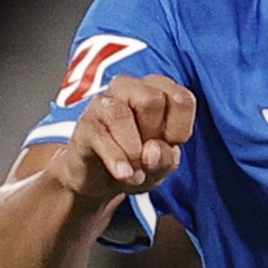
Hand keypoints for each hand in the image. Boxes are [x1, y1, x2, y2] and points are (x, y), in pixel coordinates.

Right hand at [53, 74, 194, 197]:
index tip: (170, 144)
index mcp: (157, 90)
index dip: (181, 128)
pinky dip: (116, 160)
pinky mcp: (85, 123)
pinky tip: (123, 174)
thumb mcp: (162, 166)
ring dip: (133, 151)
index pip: (181, 98)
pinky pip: (101, 136)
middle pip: (152, 99)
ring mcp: (104, 102)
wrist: (99, 179)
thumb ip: (167, 159)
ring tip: (136, 172)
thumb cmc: (136, 162)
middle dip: (153, 134)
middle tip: (146, 152)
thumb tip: (152, 150)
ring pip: (121, 114)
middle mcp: (129, 87)